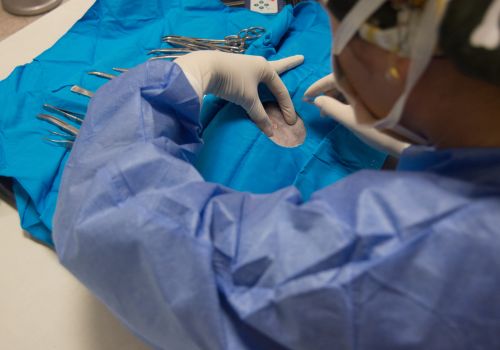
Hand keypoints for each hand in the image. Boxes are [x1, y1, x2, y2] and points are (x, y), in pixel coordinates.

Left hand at [175, 51, 303, 136]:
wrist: (205, 68)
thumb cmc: (232, 81)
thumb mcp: (248, 100)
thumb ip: (260, 115)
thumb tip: (270, 132)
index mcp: (265, 68)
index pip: (281, 90)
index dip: (287, 107)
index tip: (291, 122)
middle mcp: (257, 64)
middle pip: (277, 68)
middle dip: (289, 64)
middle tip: (300, 59)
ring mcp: (245, 66)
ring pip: (262, 74)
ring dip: (271, 75)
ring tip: (278, 71)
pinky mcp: (234, 71)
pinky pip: (251, 78)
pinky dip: (257, 82)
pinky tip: (255, 80)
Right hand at [304, 74, 409, 156]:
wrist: (410, 139)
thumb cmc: (378, 130)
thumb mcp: (350, 120)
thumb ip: (331, 108)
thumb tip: (317, 100)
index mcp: (358, 81)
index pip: (332, 76)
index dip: (317, 86)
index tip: (304, 96)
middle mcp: (367, 80)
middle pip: (342, 79)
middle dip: (326, 91)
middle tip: (314, 104)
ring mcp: (376, 88)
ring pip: (351, 85)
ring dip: (336, 95)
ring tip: (325, 110)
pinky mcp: (382, 96)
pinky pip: (359, 91)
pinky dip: (347, 98)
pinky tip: (341, 109)